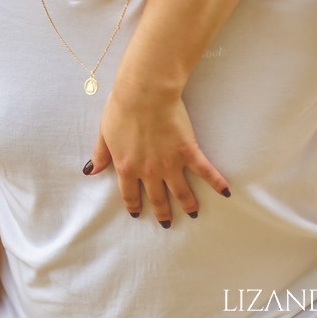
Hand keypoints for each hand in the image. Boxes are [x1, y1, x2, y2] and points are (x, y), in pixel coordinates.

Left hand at [88, 85, 228, 227]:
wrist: (143, 94)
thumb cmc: (120, 110)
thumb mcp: (104, 134)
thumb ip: (100, 155)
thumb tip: (91, 171)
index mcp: (126, 167)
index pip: (129, 194)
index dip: (134, 205)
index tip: (137, 214)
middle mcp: (149, 171)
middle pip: (157, 198)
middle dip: (162, 212)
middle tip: (167, 223)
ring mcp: (170, 164)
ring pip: (181, 191)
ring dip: (188, 204)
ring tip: (193, 213)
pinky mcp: (188, 152)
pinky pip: (204, 171)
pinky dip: (216, 182)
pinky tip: (225, 192)